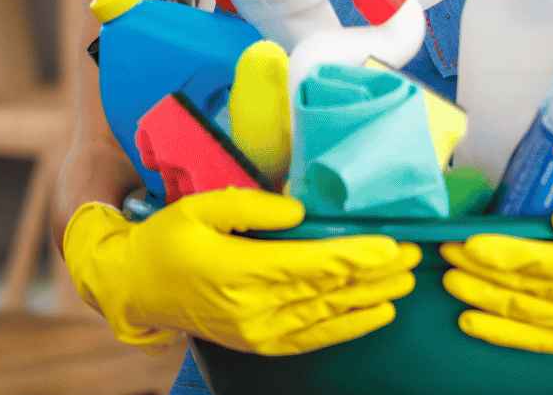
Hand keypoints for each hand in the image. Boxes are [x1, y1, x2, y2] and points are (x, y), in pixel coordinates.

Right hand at [63, 188, 420, 355]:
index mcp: (238, 271)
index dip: (354, 256)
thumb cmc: (169, 240)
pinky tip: (378, 314)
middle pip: (327, 290)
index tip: (390, 244)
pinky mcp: (260, 344)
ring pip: (327, 315)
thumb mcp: (201, 207)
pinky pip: (313, 339)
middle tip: (415, 254)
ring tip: (407, 279)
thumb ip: (251, 207)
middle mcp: (252, 308)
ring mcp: (258, 332)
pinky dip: (348, 328)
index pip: (310, 265)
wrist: (137, 288)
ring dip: (370, 297)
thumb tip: (298, 212)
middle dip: (374, 273)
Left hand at [441, 193, 552, 353]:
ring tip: (451, 284)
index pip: (546, 263)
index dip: (503, 254)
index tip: (468, 240)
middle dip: (483, 273)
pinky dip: (508, 336)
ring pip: (532, 318)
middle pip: (530, 291)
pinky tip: (476, 323)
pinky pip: (546, 343)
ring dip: (486, 302)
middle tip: (446, 254)